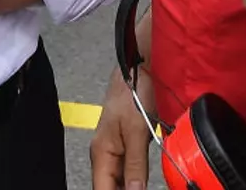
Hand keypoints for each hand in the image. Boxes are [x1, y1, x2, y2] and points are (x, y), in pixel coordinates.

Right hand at [89, 64, 153, 189]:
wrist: (137, 68)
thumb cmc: (132, 92)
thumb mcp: (137, 131)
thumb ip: (135, 164)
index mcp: (101, 153)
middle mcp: (105, 154)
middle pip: (110, 187)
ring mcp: (115, 150)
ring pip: (120, 181)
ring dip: (130, 188)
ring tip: (142, 188)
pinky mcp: (127, 144)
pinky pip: (128, 170)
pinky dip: (135, 179)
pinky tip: (143, 183)